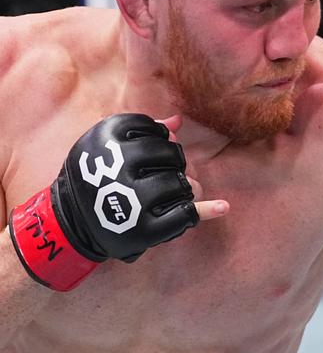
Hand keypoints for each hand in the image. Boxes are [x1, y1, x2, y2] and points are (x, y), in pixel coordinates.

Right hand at [8, 114, 226, 291]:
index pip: (155, 130)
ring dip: (182, 187)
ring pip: (182, 183)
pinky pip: (186, 214)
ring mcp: (133, 200)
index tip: (146, 153)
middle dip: (172, 163)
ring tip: (166, 194)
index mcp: (105, 138)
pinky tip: (223, 206)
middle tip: (156, 175)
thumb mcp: (104, 148)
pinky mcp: (144, 229)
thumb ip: (140, 132)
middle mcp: (118, 167)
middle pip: (173, 155)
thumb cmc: (93, 179)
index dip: (157, 140)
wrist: (68, 225)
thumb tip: (178, 122)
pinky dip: (206, 210)